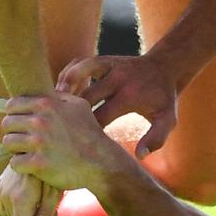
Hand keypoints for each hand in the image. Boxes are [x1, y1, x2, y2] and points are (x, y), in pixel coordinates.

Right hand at [0, 164, 60, 215]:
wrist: (35, 144)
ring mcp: (0, 191)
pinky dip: (21, 208)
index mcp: (21, 201)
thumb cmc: (51, 168)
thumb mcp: (54, 193)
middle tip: (53, 213)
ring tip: (44, 203)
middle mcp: (6, 198)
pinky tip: (34, 196)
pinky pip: (9, 206)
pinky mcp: (0, 185)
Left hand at [1, 92, 129, 194]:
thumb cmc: (89, 133)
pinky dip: (22, 166)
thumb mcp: (79, 106)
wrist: (101, 162)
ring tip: (30, 151)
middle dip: (15, 132)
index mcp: (46, 104)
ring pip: (8, 143)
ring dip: (17, 149)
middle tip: (27, 140)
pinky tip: (33, 165)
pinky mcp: (38, 164)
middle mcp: (40, 121)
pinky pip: (14, 163)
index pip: (11, 105)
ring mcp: (38, 143)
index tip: (24, 124)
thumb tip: (44, 90)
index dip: (16, 115)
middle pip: (7, 124)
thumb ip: (58, 96)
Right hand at [57, 54, 177, 158]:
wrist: (166, 68)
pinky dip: (67, 75)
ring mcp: (108, 66)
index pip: (100, 116)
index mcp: (129, 96)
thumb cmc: (164, 99)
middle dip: (69, 112)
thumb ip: (156, 138)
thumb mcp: (168, 120)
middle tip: (52, 127)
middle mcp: (116, 79)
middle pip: (84, 96)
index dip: (86, 130)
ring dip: (63, 88)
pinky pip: (79, 64)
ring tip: (46, 104)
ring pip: (77, 73)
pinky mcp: (103, 59)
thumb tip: (139, 155)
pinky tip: (59, 90)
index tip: (77, 143)